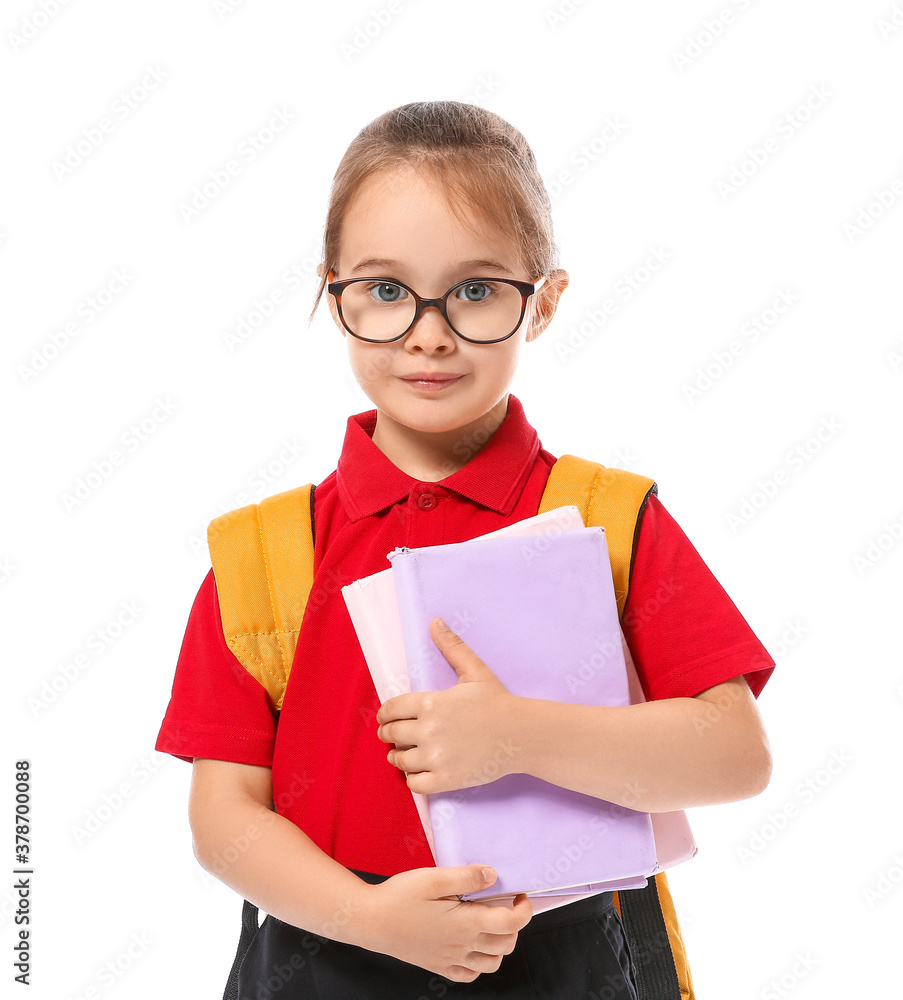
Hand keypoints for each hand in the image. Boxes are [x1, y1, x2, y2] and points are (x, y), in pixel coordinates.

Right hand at [360, 864, 532, 981]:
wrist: (369, 921)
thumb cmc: (399, 897)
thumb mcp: (434, 878)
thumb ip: (467, 876)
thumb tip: (494, 876)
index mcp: (464, 923)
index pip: (511, 923)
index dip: (524, 909)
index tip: (519, 893)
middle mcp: (462, 946)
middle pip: (506, 944)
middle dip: (514, 924)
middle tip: (505, 903)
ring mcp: (450, 959)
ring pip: (492, 963)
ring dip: (500, 945)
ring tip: (490, 922)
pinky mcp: (437, 965)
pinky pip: (468, 974)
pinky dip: (479, 963)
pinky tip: (471, 945)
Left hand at [376, 617, 521, 793]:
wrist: (522, 734)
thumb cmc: (497, 702)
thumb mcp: (475, 671)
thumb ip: (452, 647)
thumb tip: (435, 621)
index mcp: (431, 703)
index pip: (391, 709)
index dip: (385, 714)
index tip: (385, 718)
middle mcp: (429, 730)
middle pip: (392, 733)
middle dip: (388, 733)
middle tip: (391, 734)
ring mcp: (437, 756)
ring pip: (400, 759)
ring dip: (398, 756)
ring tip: (402, 753)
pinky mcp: (447, 779)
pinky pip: (414, 783)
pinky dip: (412, 778)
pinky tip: (418, 770)